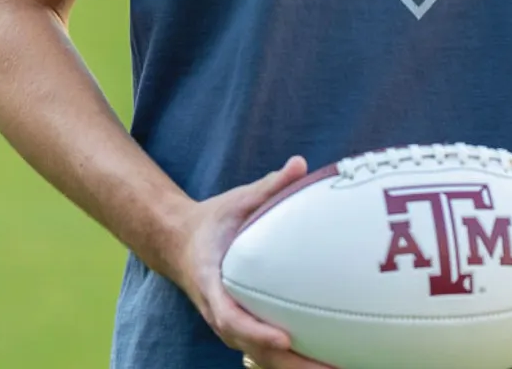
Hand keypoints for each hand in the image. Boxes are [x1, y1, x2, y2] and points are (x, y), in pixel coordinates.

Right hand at [172, 156, 336, 368]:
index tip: (284, 339)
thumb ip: (268, 186)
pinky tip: (330, 362)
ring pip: (265, 360)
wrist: (181, 243)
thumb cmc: (214, 221)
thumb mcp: (237, 200)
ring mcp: (233, 327)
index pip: (232, 317)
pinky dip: (296, 362)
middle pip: (256, 351)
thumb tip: (300, 163)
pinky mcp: (245, 329)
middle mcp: (222, 315)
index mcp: (213, 285)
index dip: (257, 332)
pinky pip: (270, 353)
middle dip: (292, 366)